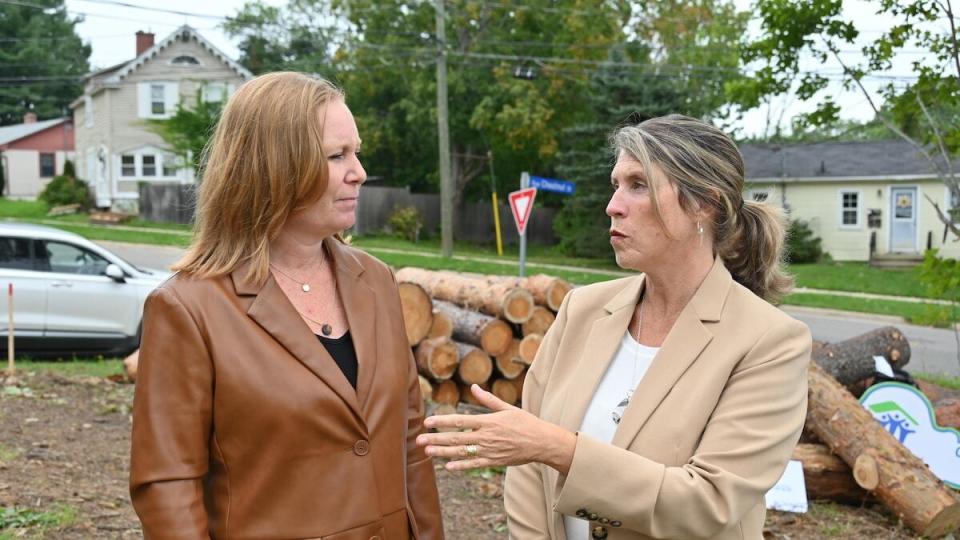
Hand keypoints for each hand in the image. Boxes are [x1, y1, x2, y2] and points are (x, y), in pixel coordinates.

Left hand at [416, 384, 575, 473]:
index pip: (460, 421)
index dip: (442, 422)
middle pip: (456, 438)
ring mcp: (489, 450)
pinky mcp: (494, 461)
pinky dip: (461, 466)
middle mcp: (486, 437)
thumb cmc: (525, 422)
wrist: (542, 442)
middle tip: (419, 440)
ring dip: (443, 452)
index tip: (427, 422)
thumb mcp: (507, 408)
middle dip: (436, 439)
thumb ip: (488, 400)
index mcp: (488, 421)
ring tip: (427, 452)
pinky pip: (474, 464)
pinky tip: (447, 466)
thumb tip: (474, 387)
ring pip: (462, 452)